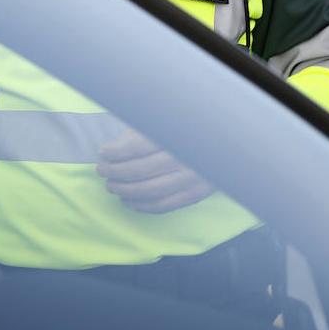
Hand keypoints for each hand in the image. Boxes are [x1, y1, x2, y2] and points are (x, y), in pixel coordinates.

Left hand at [97, 129, 213, 213]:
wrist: (226, 148)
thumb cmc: (187, 132)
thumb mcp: (165, 123)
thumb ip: (140, 132)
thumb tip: (113, 148)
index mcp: (174, 136)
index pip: (137, 147)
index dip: (115, 152)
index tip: (102, 152)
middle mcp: (183, 158)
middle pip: (140, 170)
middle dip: (115, 171)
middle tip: (101, 170)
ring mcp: (191, 179)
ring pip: (150, 190)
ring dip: (124, 190)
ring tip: (111, 186)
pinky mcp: (195, 195)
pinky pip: (164, 205)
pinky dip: (141, 206)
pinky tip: (127, 201)